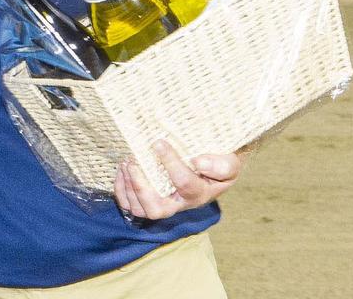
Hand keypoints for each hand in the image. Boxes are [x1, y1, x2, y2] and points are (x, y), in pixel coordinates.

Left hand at [113, 140, 242, 220]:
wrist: (212, 167)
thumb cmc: (219, 163)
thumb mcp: (230, 162)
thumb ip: (222, 165)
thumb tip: (198, 163)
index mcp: (200, 193)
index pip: (184, 183)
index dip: (170, 163)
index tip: (158, 142)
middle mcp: (180, 204)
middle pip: (157, 210)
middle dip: (140, 187)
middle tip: (133, 162)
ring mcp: (163, 205)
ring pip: (140, 210)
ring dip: (129, 186)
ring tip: (128, 162)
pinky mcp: (148, 202)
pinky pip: (129, 205)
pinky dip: (121, 188)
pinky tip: (123, 168)